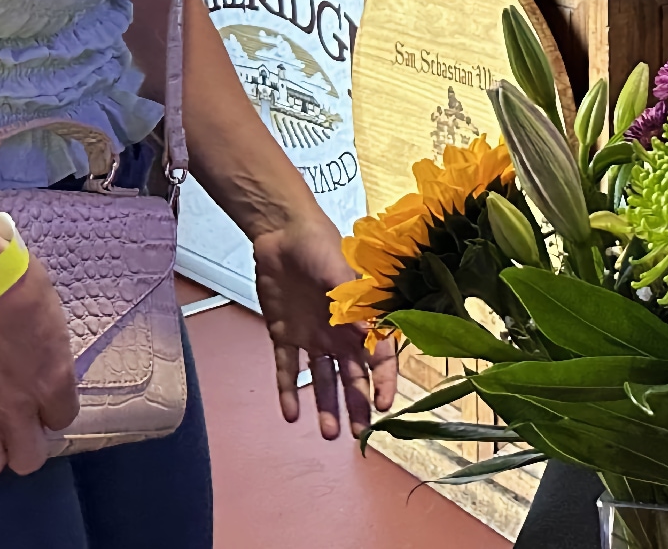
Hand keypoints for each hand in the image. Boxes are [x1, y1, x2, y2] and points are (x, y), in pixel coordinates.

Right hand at [0, 229, 78, 478]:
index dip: (53, 411)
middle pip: (28, 460)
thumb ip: (49, 348)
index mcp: (53, 378)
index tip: (44, 399)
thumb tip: (44, 356)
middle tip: (16, 425)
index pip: (63, 420)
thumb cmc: (13, 281)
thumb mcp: (49, 313)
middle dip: (24, 446)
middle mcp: (18, 403)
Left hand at [254, 213, 393, 437]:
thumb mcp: (338, 271)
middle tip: (359, 434)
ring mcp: (312, 336)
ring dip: (326, 406)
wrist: (281, 233)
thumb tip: (367, 334)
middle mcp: (338, 332)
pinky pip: (288, 369)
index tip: (386, 405)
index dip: (383, 381)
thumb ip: (351, 303)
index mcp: (358, 317)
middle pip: (351, 376)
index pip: (378, 356)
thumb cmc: (318, 245)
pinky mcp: (285, 335)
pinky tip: (290, 415)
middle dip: (357, 404)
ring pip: (322, 379)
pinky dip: (289, 391)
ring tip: (328, 433)